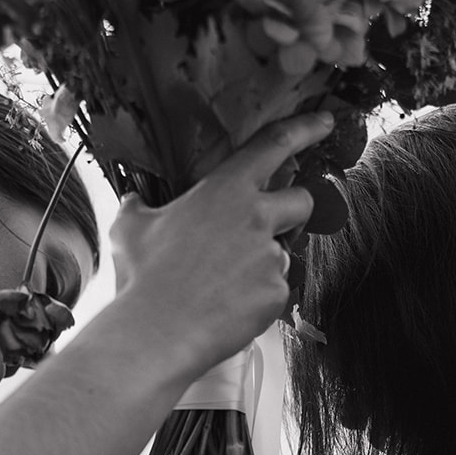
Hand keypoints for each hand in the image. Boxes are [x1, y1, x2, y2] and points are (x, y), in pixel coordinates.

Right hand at [109, 111, 332, 376]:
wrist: (157, 333)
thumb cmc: (143, 278)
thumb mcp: (130, 228)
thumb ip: (139, 206)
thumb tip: (133, 201)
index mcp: (226, 189)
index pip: (275, 145)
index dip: (305, 128)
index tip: (325, 122)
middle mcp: (257, 217)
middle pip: (302, 201)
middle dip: (294, 212)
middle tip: (265, 231)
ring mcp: (271, 257)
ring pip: (283, 255)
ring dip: (262, 266)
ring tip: (221, 286)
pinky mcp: (276, 294)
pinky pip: (274, 293)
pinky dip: (256, 301)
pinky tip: (225, 309)